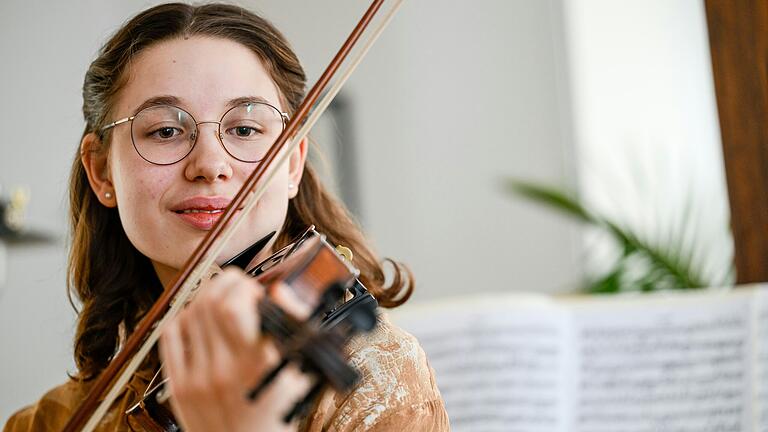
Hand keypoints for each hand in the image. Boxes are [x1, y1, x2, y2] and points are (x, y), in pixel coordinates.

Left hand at [159, 268, 310, 431]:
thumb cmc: (278, 414)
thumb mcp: (299, 371)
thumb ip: (293, 325)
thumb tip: (279, 291)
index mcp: (255, 365)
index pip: (233, 307)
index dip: (244, 288)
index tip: (257, 292)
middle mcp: (222, 370)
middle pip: (209, 302)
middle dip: (226, 283)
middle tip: (239, 288)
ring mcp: (197, 378)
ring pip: (190, 313)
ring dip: (208, 297)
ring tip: (223, 302)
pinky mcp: (178, 386)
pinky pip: (171, 336)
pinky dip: (184, 318)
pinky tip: (200, 321)